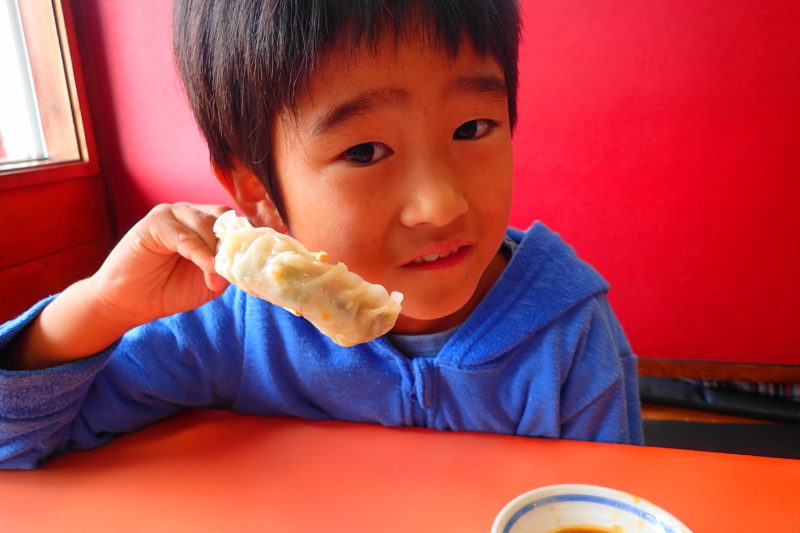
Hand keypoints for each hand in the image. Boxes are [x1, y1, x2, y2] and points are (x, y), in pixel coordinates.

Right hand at [88, 202, 231, 326]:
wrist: (131, 302)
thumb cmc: (170, 289)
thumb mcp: (210, 282)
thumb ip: (228, 269)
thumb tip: (242, 264)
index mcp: (207, 225)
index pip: (235, 223)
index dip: (245, 240)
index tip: (257, 260)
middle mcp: (191, 214)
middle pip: (224, 220)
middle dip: (231, 247)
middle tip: (231, 272)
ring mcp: (172, 214)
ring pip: (208, 225)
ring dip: (215, 252)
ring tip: (214, 278)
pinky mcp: (155, 222)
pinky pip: (185, 234)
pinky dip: (199, 252)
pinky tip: (207, 268)